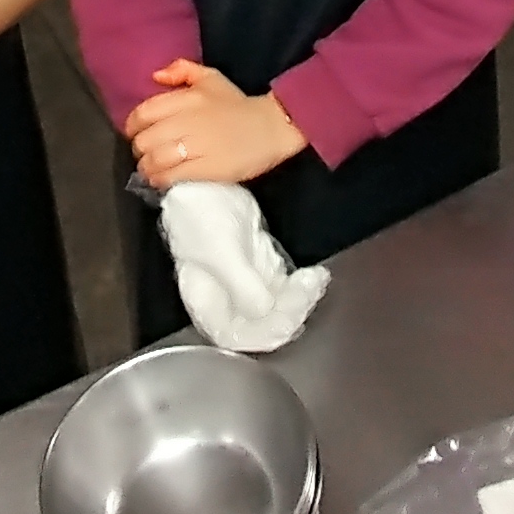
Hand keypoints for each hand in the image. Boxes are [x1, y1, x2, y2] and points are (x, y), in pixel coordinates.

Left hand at [125, 60, 308, 188]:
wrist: (271, 127)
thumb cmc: (238, 104)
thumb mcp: (211, 78)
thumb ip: (182, 70)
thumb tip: (155, 76)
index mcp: (186, 99)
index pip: (144, 113)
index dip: (132, 126)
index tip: (134, 133)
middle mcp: (187, 121)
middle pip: (146, 140)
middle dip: (139, 150)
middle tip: (144, 154)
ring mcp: (196, 147)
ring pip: (155, 160)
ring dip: (146, 168)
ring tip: (150, 170)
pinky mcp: (206, 169)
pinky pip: (172, 176)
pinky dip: (160, 180)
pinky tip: (160, 180)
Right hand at [159, 181, 328, 353]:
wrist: (205, 176)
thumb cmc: (199, 214)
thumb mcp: (219, 250)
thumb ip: (241, 283)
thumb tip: (265, 311)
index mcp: (207, 302)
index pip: (233, 336)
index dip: (259, 338)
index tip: (285, 325)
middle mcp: (228, 299)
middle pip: (261, 324)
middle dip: (289, 313)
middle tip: (306, 292)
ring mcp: (248, 281)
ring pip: (279, 305)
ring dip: (301, 298)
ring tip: (315, 280)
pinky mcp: (263, 263)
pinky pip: (287, 285)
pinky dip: (303, 285)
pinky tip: (315, 275)